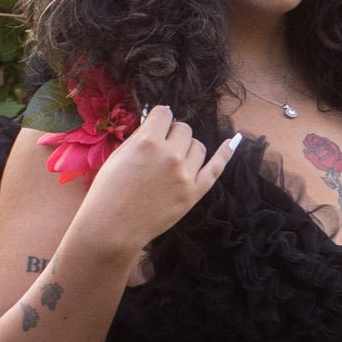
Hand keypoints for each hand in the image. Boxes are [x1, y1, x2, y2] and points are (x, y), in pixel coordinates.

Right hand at [76, 104, 240, 254]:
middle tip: (160, 149)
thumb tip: (158, 121)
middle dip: (172, 134)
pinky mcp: (194, 193)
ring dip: (187, 147)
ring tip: (173, 160)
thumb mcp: (119, 155)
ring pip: (197, 146)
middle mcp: (170, 155)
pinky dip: (225, 153)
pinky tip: (233, 141)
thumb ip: (141, 137)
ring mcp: (185, 175)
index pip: (164, 114)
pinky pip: (215, 168)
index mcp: (148, 142)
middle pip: (183, 129)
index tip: (156, 127)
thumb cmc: (108, 191)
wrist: (112, 227)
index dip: (159, 120)